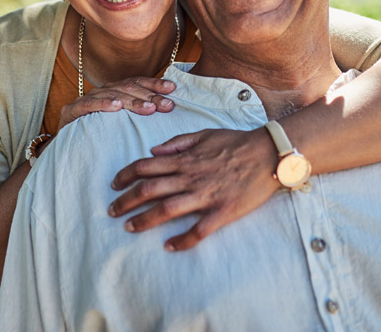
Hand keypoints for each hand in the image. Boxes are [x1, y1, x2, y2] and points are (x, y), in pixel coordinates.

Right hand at [58, 77, 175, 130]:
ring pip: (112, 95)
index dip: (154, 84)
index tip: (172, 88)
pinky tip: (116, 107)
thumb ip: (140, 113)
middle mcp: (102, 91)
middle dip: (150, 96)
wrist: (68, 149)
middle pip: (128, 88)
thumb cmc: (100, 136)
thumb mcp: (123, 123)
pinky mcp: (71, 111)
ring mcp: (85, 99)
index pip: (137, 82)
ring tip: (149, 108)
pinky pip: (89, 105)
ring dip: (132, 101)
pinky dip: (103, 104)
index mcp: (114, 91)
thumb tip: (168, 108)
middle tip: (167, 105)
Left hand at [108, 127, 280, 250]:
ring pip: (167, 210)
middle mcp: (190, 177)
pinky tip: (169, 246)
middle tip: (112, 211)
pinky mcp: (222, 211)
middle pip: (149, 189)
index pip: (146, 166)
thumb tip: (153, 151)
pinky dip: (182, 240)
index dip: (126, 175)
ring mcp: (205, 195)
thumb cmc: (236, 142)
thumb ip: (177, 143)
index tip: (114, 184)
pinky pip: (198, 230)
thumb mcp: (204, 134)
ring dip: (144, 220)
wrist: (268, 153)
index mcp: (185, 159)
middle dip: (126, 201)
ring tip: (129, 227)